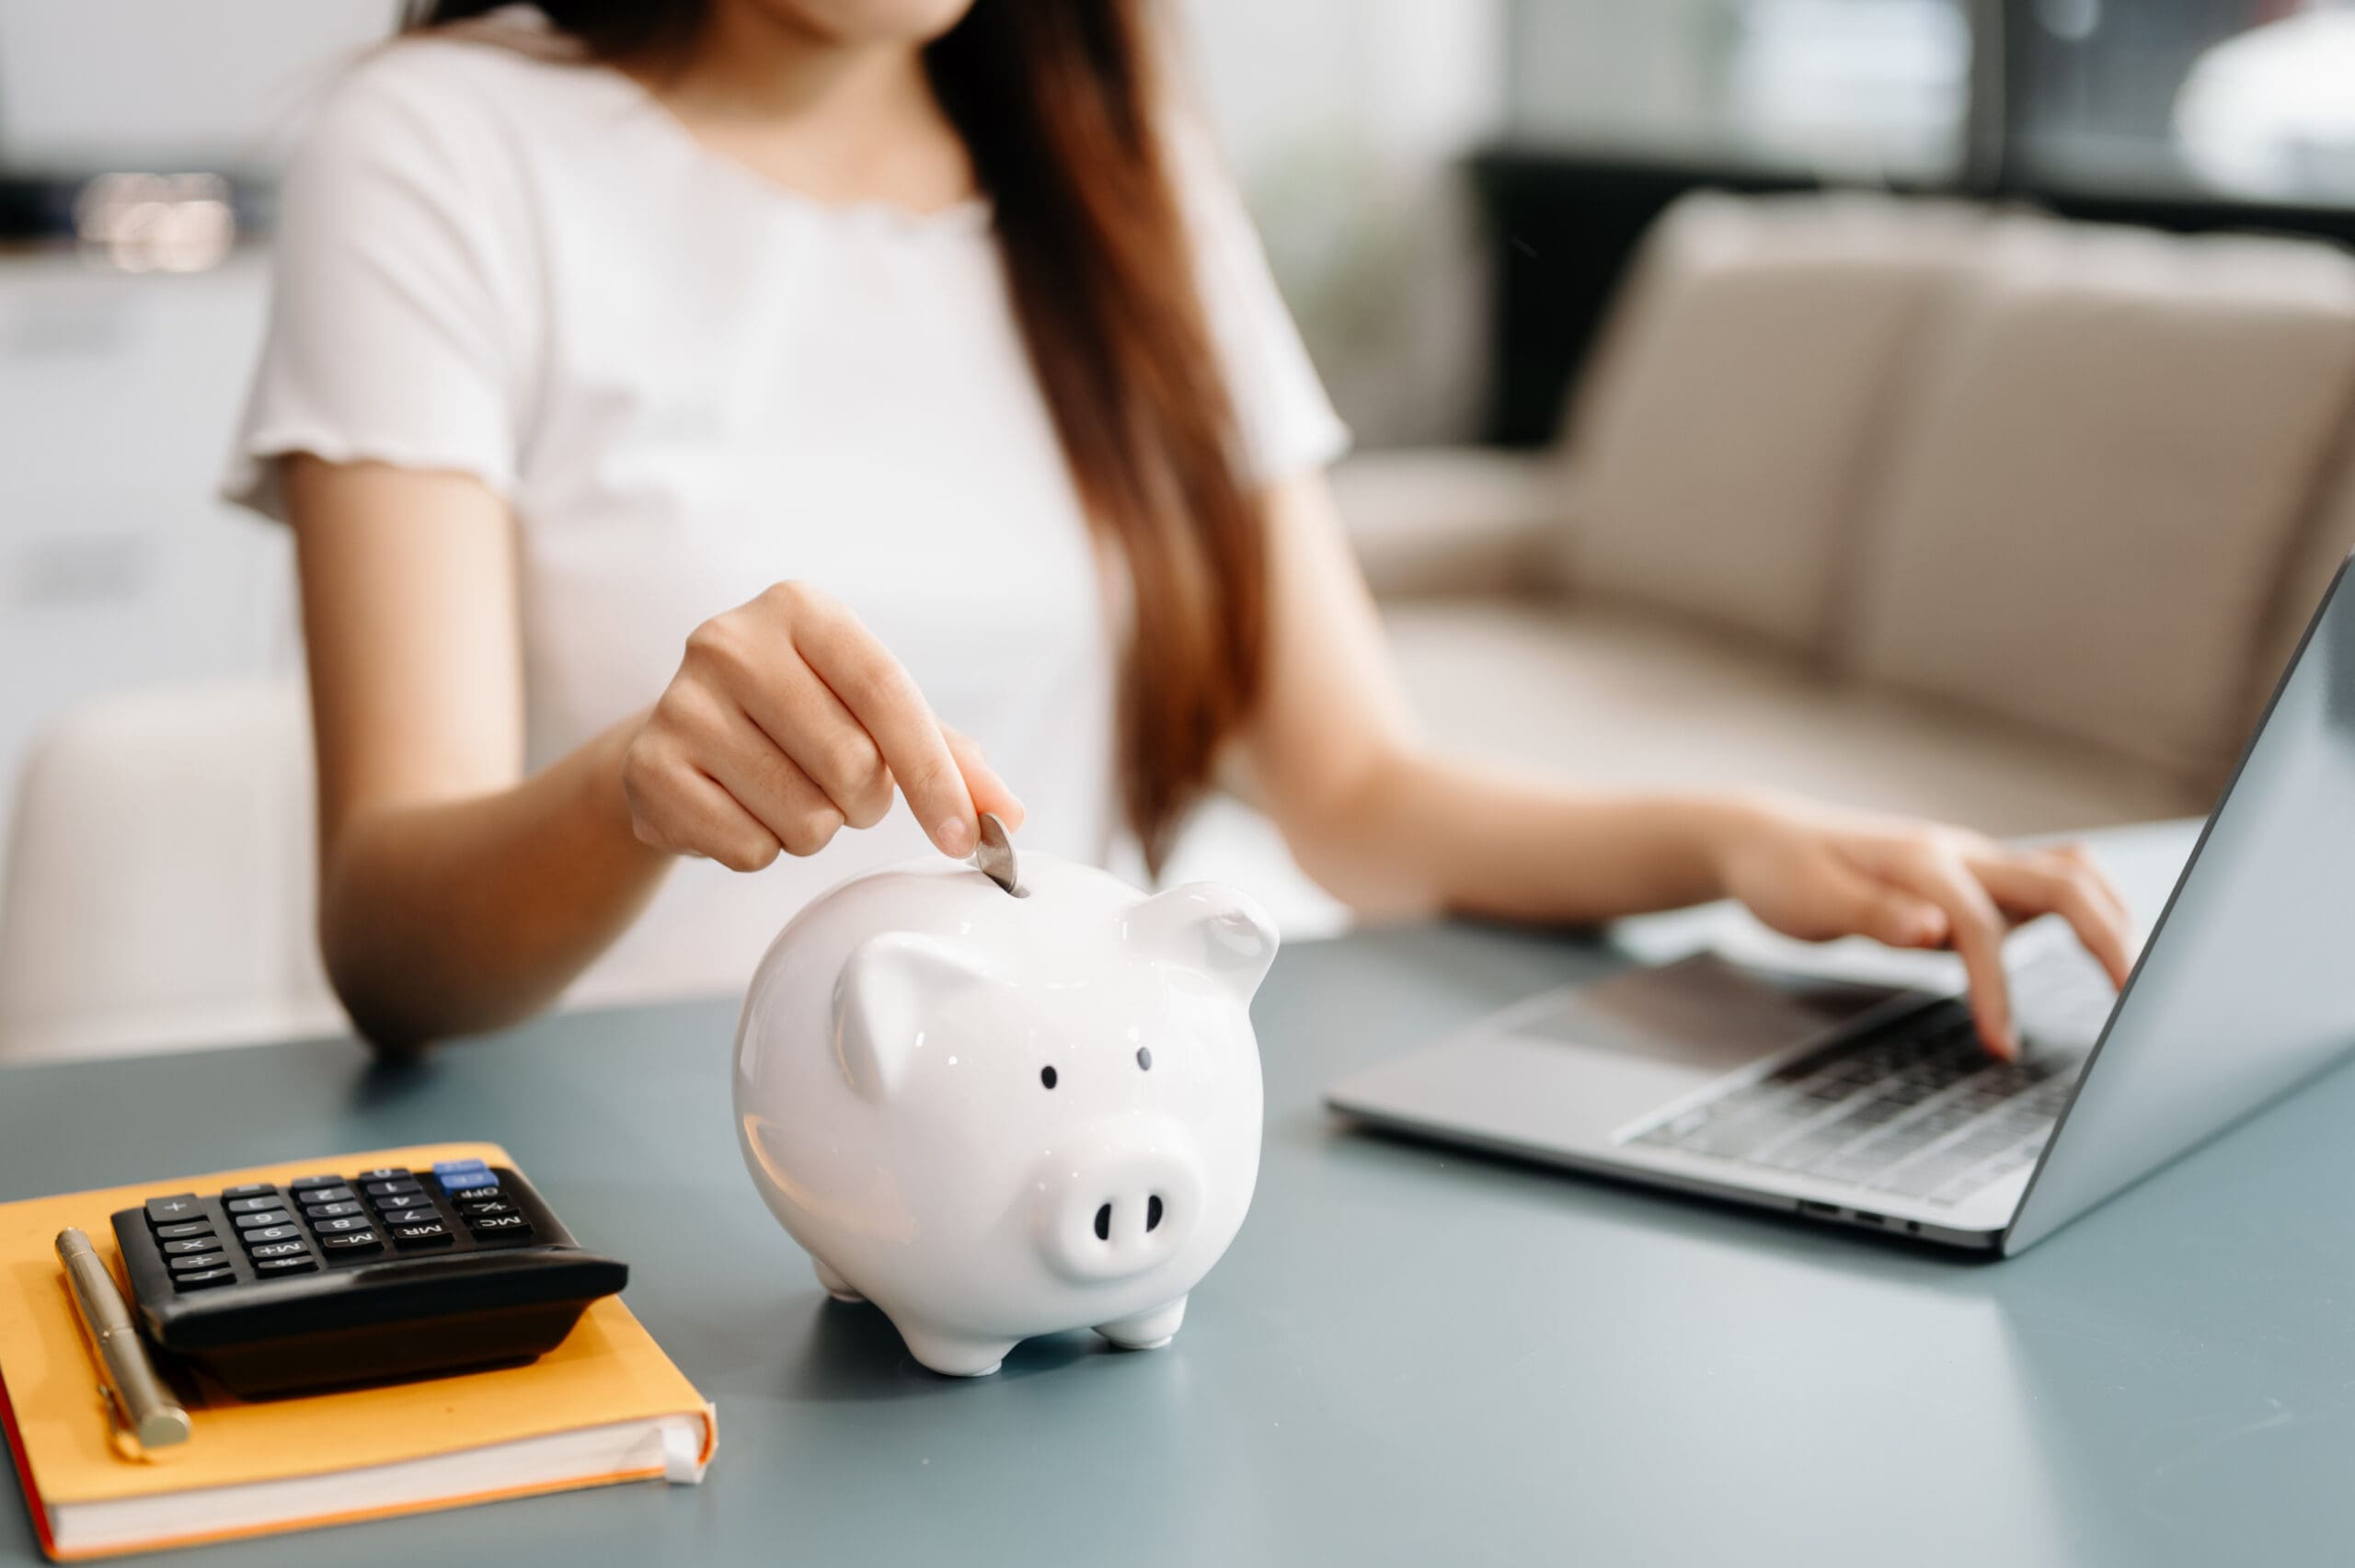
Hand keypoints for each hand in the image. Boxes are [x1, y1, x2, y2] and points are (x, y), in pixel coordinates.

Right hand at [620, 582, 1023, 869]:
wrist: (678, 739)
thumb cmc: (797, 719)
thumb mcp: (874, 715)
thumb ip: (948, 757)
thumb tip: (1007, 815)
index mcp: (799, 609)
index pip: (888, 692)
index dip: (934, 774)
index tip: (965, 836)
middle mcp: (730, 641)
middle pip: (851, 764)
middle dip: (864, 802)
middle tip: (838, 786)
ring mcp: (680, 703)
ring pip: (804, 817)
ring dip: (814, 829)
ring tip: (782, 791)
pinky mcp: (648, 769)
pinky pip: (749, 849)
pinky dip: (762, 849)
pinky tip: (738, 808)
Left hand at [1708, 794, 2133, 1059]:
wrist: (1766, 841)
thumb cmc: (1785, 872)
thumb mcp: (1813, 899)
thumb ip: (1875, 914)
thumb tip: (1933, 930)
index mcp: (1920, 861)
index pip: (1978, 926)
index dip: (1996, 988)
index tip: (2000, 1047)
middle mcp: (1960, 855)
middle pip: (2061, 883)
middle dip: (2107, 938)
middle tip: (2135, 1002)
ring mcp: (1973, 864)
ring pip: (2068, 877)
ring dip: (2109, 920)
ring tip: (2134, 982)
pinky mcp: (1975, 882)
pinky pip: (2048, 888)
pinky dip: (2085, 915)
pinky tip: (2100, 952)